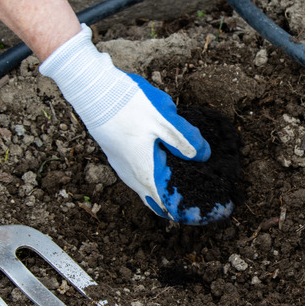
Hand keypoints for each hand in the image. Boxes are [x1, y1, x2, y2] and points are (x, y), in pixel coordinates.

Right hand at [40, 24, 211, 221]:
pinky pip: (140, 178)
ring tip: (188, 188)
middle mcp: (131, 176)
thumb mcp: (164, 120)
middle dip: (180, 205)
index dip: (190, 211)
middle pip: (158, 202)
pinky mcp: (118, 156)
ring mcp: (122, 167)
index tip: (210, 214)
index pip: (169, 204)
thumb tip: (202, 155)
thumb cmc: (127, 105)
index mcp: (145, 171)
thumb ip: (185, 139)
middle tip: (203, 203)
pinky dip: (156, 181)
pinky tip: (167, 168)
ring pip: (147, 190)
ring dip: (166, 192)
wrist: (94, 92)